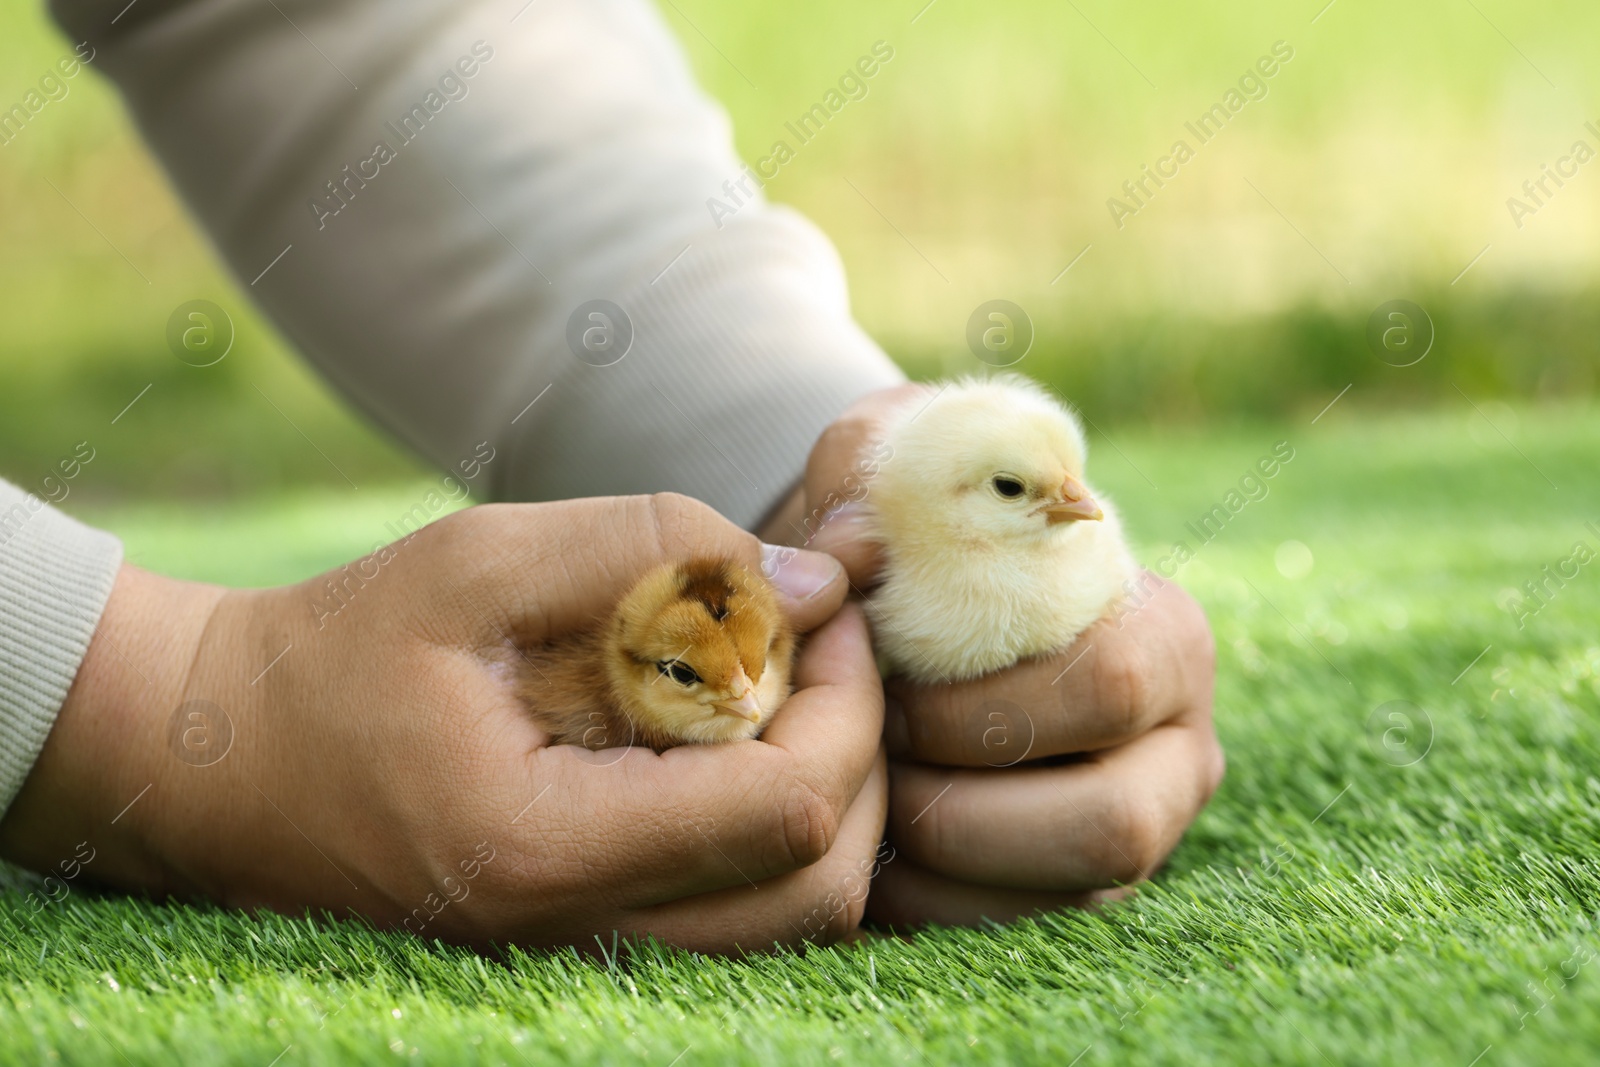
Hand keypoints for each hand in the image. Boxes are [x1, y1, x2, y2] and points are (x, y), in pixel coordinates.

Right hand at [0, 494, 887, 951]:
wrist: (225, 760)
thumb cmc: (338, 654)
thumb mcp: (479, 561)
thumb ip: (649, 550)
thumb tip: (812, 586)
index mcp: (547, 848)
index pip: (787, 810)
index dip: (844, 699)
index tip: (823, 608)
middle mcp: (579, 933)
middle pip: (822, 884)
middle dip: (859, 749)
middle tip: (821, 643)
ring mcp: (588, 953)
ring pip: (798, 916)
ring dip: (831, 793)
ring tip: (786, 684)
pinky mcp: (590, 940)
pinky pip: (744, 914)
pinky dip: (779, 826)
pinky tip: (741, 737)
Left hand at [784, 385, 1223, 925]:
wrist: (910, 603)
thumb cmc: (910, 535)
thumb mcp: (888, 466)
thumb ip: (869, 475)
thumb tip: (854, 544)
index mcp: (1161, 632)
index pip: (1109, 686)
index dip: (980, 705)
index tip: (881, 688)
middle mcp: (1178, 743)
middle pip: (1111, 821)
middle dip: (963, 804)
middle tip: (872, 761)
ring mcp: (1143, 825)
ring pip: (1072, 894)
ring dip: (943, 862)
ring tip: (865, 802)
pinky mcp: (1084, 887)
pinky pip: (1021, 932)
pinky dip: (931, 905)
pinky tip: (873, 846)